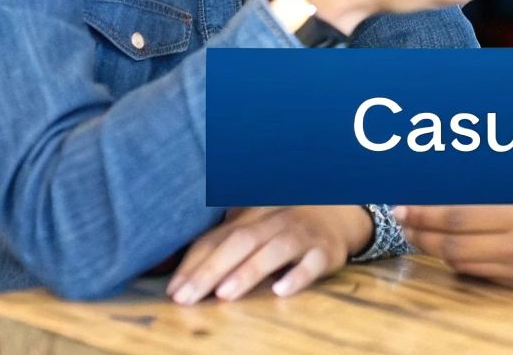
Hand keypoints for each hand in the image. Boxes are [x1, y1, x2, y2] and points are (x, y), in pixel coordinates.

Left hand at [167, 205, 371, 304]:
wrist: (337, 213)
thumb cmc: (280, 227)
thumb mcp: (250, 227)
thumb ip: (218, 246)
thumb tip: (176, 282)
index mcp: (249, 216)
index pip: (217, 238)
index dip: (194, 263)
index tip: (174, 291)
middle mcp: (273, 222)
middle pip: (240, 241)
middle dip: (211, 270)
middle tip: (187, 298)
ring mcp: (301, 235)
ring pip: (274, 250)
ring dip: (248, 271)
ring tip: (224, 294)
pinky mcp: (326, 251)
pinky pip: (312, 262)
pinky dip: (297, 275)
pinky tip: (280, 291)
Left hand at [396, 205, 512, 293]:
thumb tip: (469, 162)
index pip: (456, 210)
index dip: (422, 205)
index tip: (403, 197)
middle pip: (450, 239)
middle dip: (418, 225)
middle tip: (402, 211)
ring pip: (463, 260)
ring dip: (436, 245)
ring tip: (422, 229)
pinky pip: (486, 276)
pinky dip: (464, 261)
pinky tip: (456, 247)